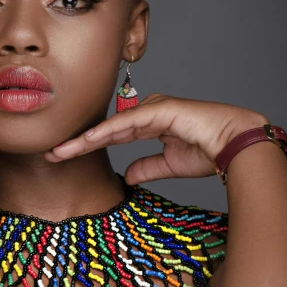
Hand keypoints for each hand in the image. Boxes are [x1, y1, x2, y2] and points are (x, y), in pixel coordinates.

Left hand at [44, 93, 267, 183]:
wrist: (236, 145)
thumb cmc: (209, 151)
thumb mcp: (169, 165)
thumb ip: (147, 168)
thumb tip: (128, 177)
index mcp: (151, 124)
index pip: (112, 135)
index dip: (87, 145)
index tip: (64, 156)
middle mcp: (150, 113)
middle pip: (106, 129)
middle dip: (77, 142)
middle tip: (50, 153)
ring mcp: (155, 109)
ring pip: (112, 125)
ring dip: (85, 139)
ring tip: (59, 151)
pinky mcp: (162, 110)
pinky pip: (128, 122)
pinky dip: (107, 132)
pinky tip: (87, 140)